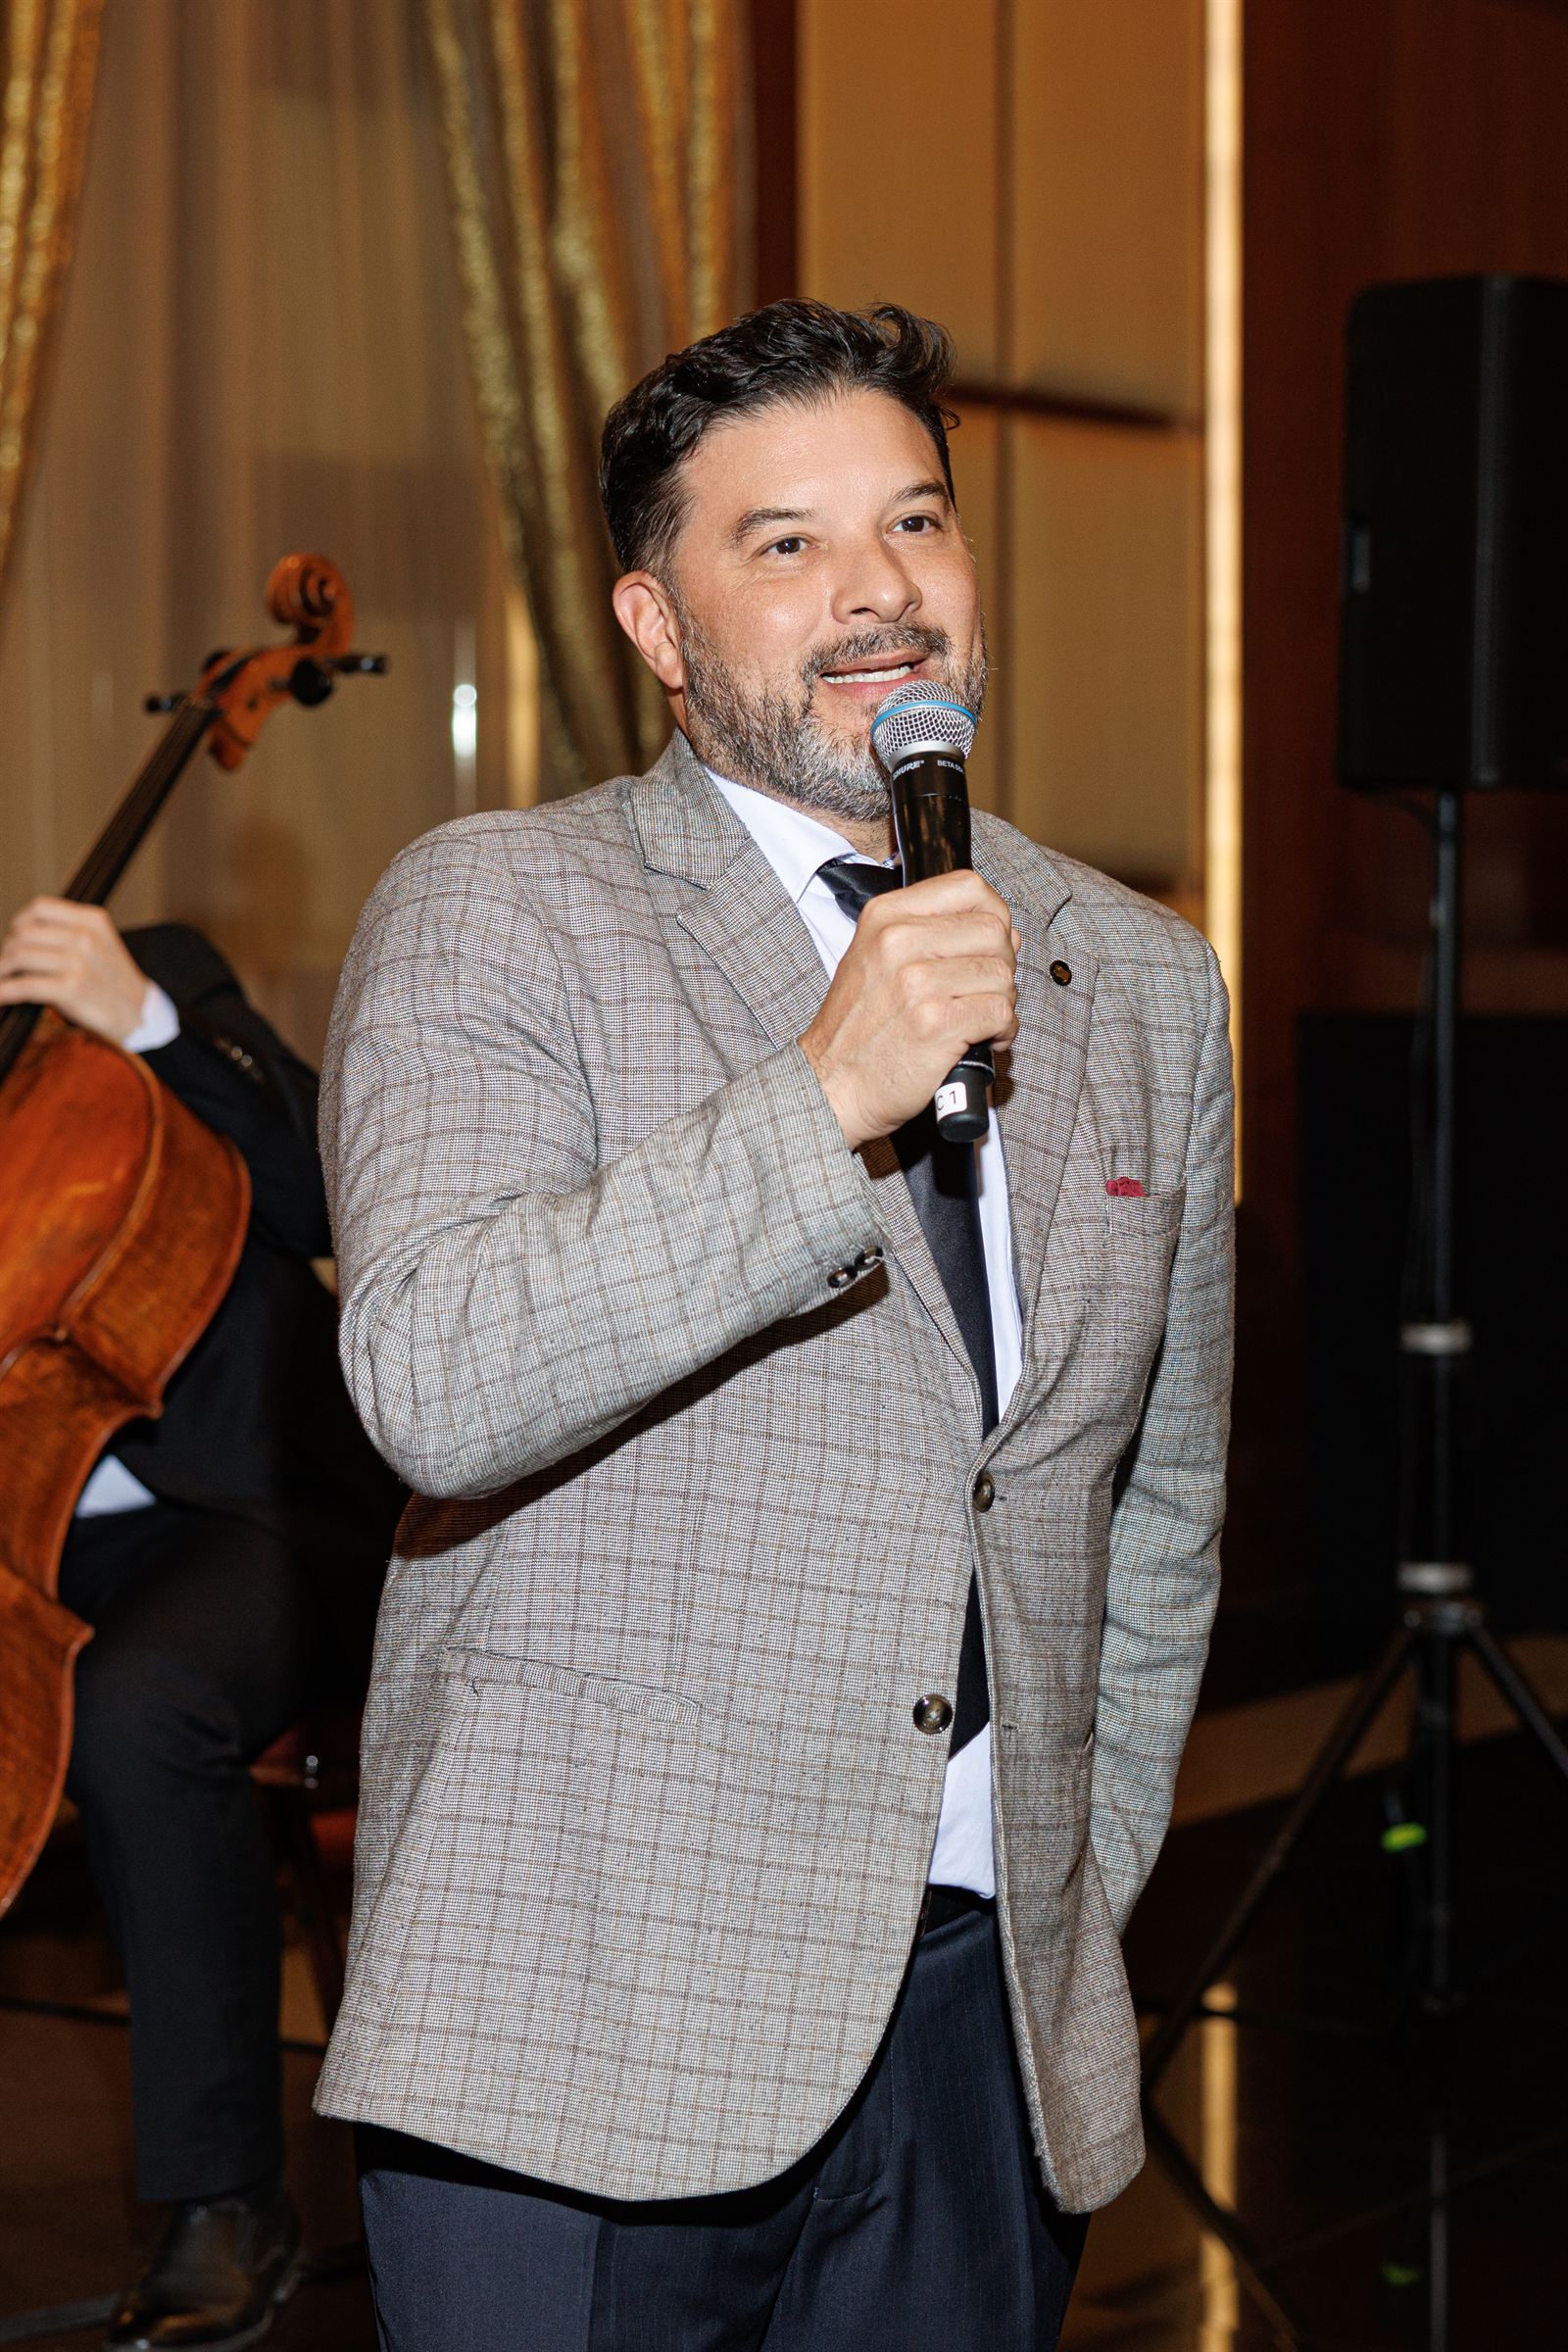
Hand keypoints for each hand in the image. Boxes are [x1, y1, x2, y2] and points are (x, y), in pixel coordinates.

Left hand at [0, 898, 152, 1043]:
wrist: (138, 1013)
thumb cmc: (112, 981)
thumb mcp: (99, 943)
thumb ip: (67, 932)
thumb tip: (20, 935)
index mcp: (92, 920)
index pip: (40, 908)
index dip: (19, 922)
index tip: (14, 938)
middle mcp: (85, 937)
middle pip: (24, 933)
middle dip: (7, 951)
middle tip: (6, 966)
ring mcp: (79, 962)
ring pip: (19, 957)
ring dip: (1, 971)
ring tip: (1, 979)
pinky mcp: (71, 988)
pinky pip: (23, 986)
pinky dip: (4, 992)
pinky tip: (1, 996)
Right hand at [800, 869, 1019, 1150]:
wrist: (831, 1084)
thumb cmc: (857, 1029)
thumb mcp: (877, 960)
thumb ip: (935, 936)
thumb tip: (1005, 932)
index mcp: (885, 917)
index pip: (968, 888)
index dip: (994, 915)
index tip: (991, 943)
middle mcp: (898, 941)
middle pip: (993, 931)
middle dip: (1002, 965)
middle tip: (983, 992)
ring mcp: (917, 982)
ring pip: (1001, 974)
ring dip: (1003, 1002)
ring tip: (981, 1020)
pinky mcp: (936, 1023)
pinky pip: (1001, 1012)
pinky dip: (1003, 1030)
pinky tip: (984, 1040)